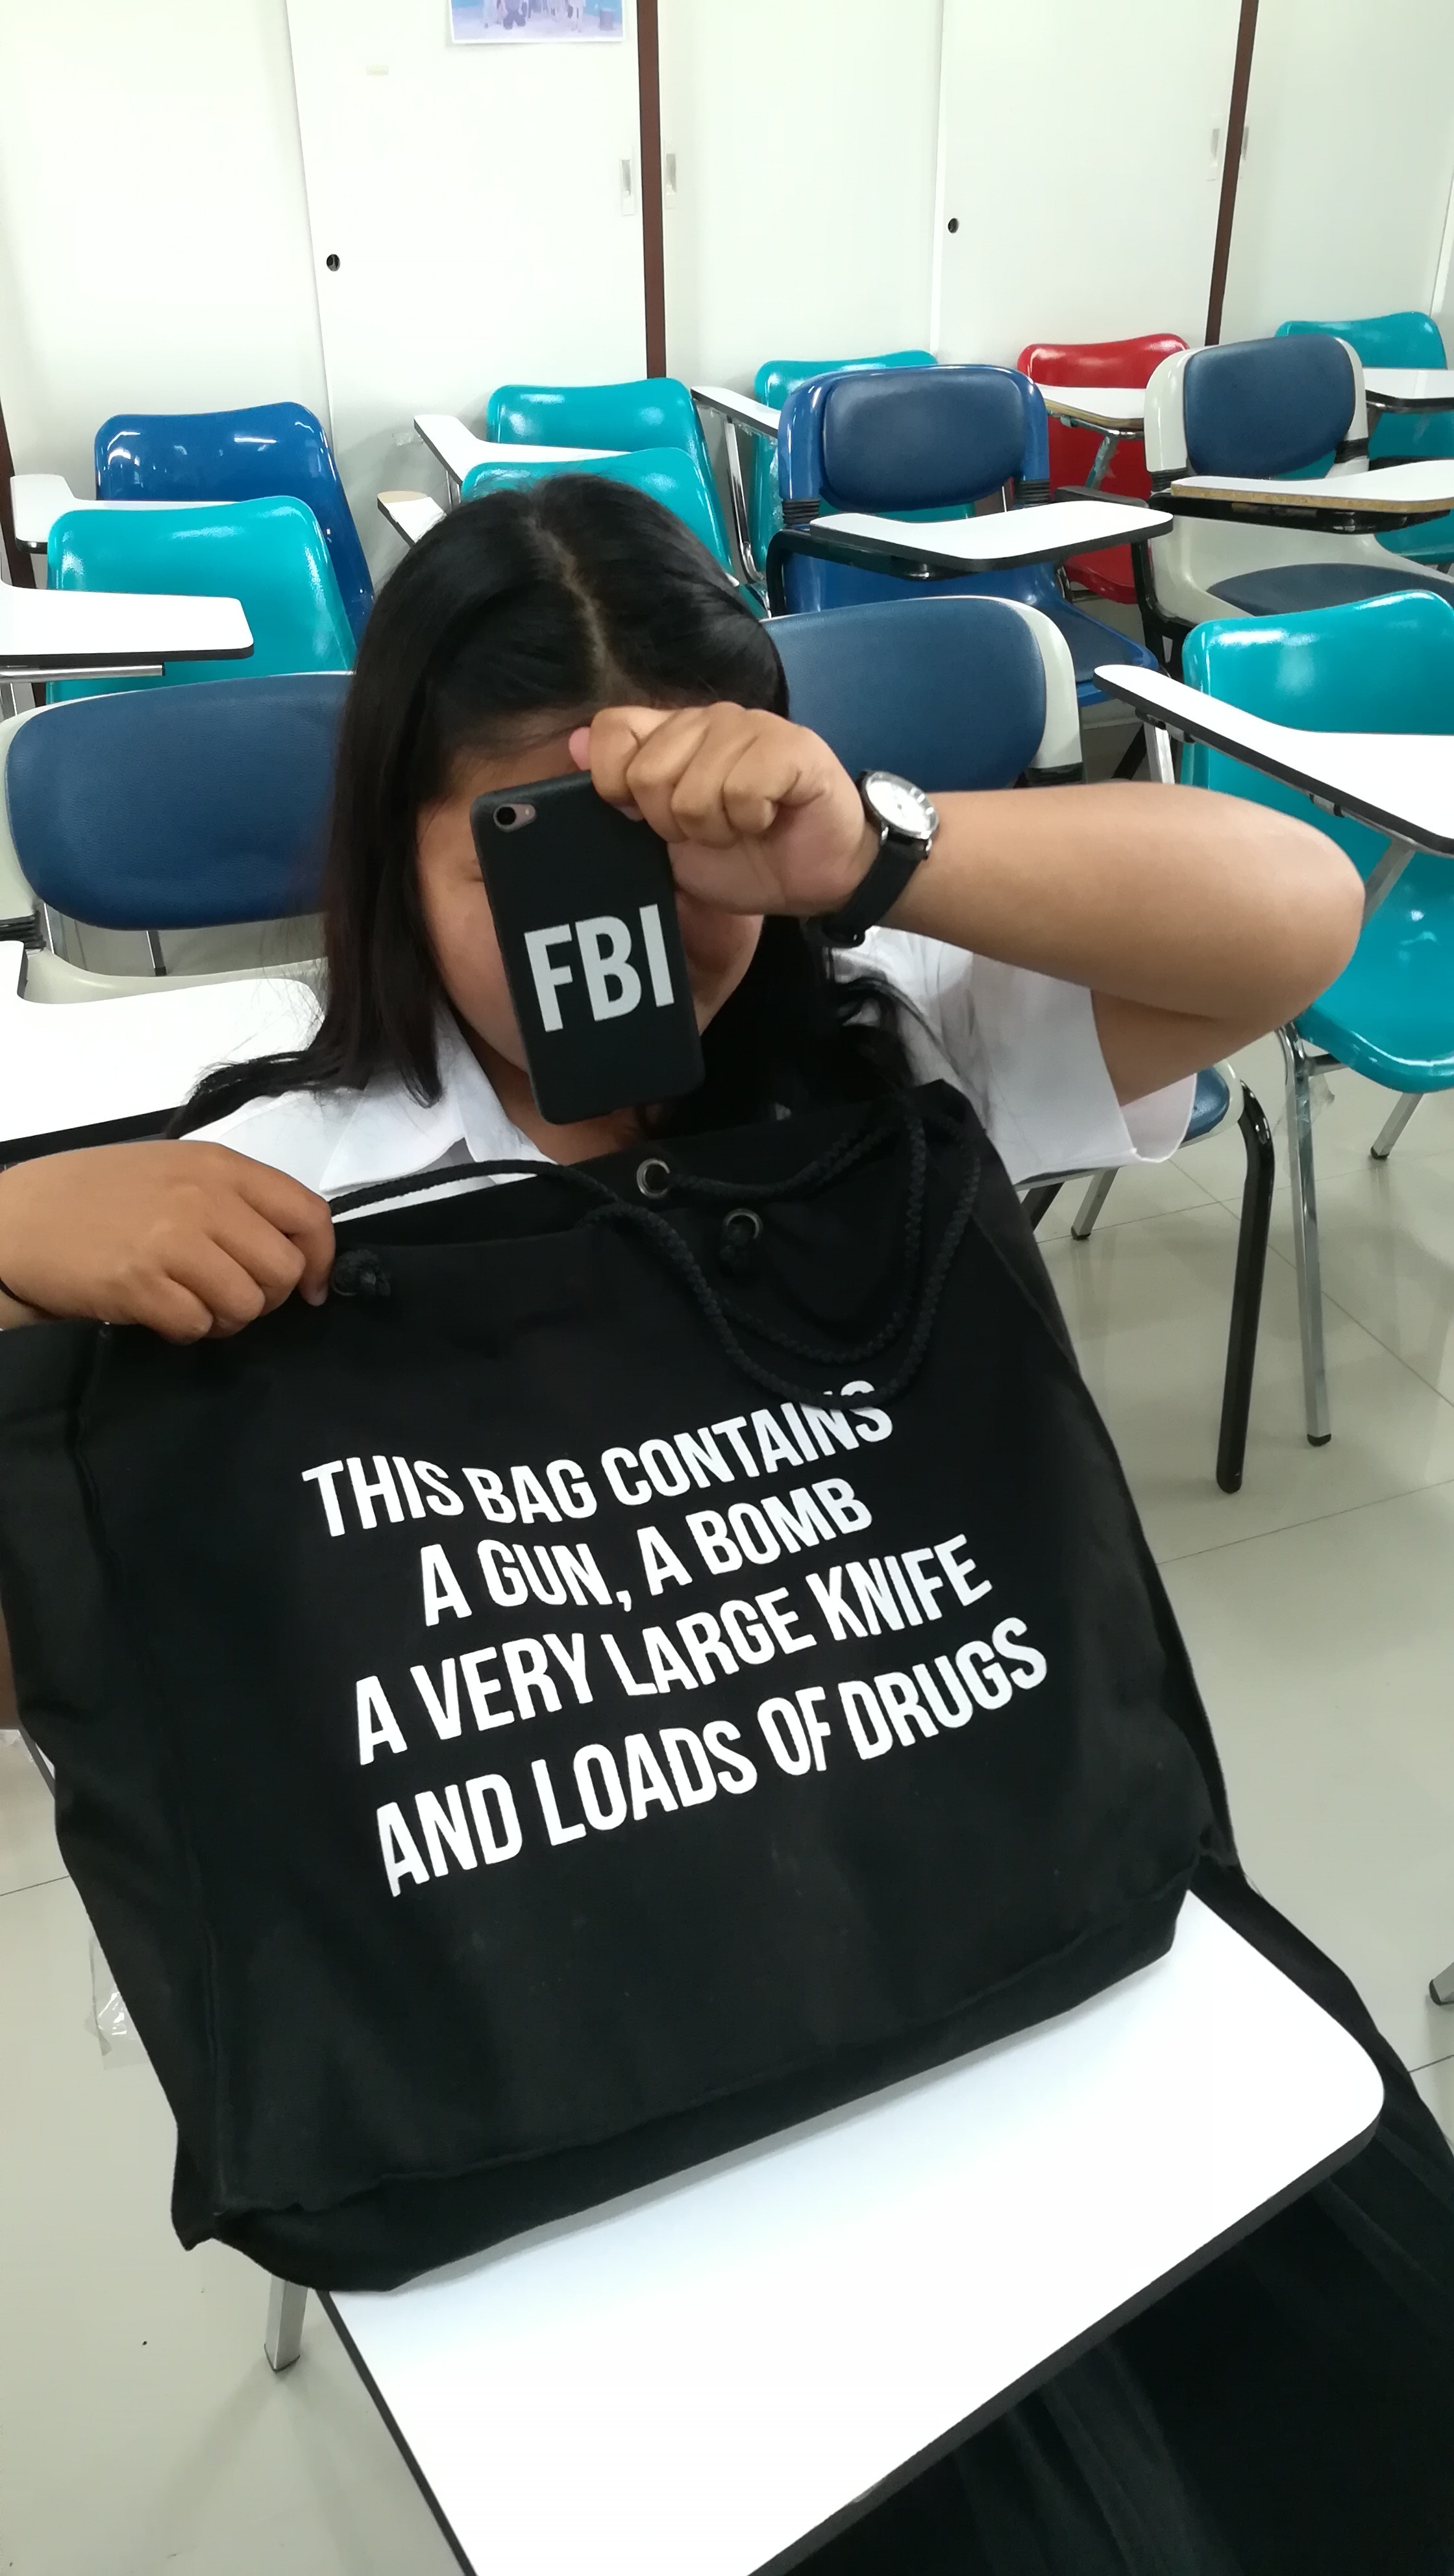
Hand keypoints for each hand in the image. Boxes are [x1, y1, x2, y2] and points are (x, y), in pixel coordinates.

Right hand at [0, 1143, 333, 1341]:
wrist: (16, 1220)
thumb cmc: (95, 1195)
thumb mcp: (172, 1171)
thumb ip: (233, 1200)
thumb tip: (293, 1249)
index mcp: (219, 1166)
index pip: (308, 1214)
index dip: (321, 1259)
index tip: (311, 1288)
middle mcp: (204, 1198)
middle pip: (282, 1268)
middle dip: (267, 1297)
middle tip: (232, 1298)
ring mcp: (172, 1241)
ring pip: (246, 1303)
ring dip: (227, 1318)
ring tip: (193, 1305)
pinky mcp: (141, 1285)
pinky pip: (198, 1326)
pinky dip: (186, 1330)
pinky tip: (160, 1312)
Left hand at [571, 705, 877, 918]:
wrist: (820, 876)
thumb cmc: (746, 857)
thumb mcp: (669, 839)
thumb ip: (624, 796)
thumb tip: (573, 743)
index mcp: (673, 734)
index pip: (610, 730)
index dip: (615, 785)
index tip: (647, 820)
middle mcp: (708, 719)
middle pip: (647, 774)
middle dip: (674, 825)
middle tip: (711, 831)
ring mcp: (752, 726)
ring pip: (694, 790)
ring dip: (717, 829)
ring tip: (744, 827)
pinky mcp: (792, 747)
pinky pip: (742, 791)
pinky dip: (753, 821)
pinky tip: (770, 819)